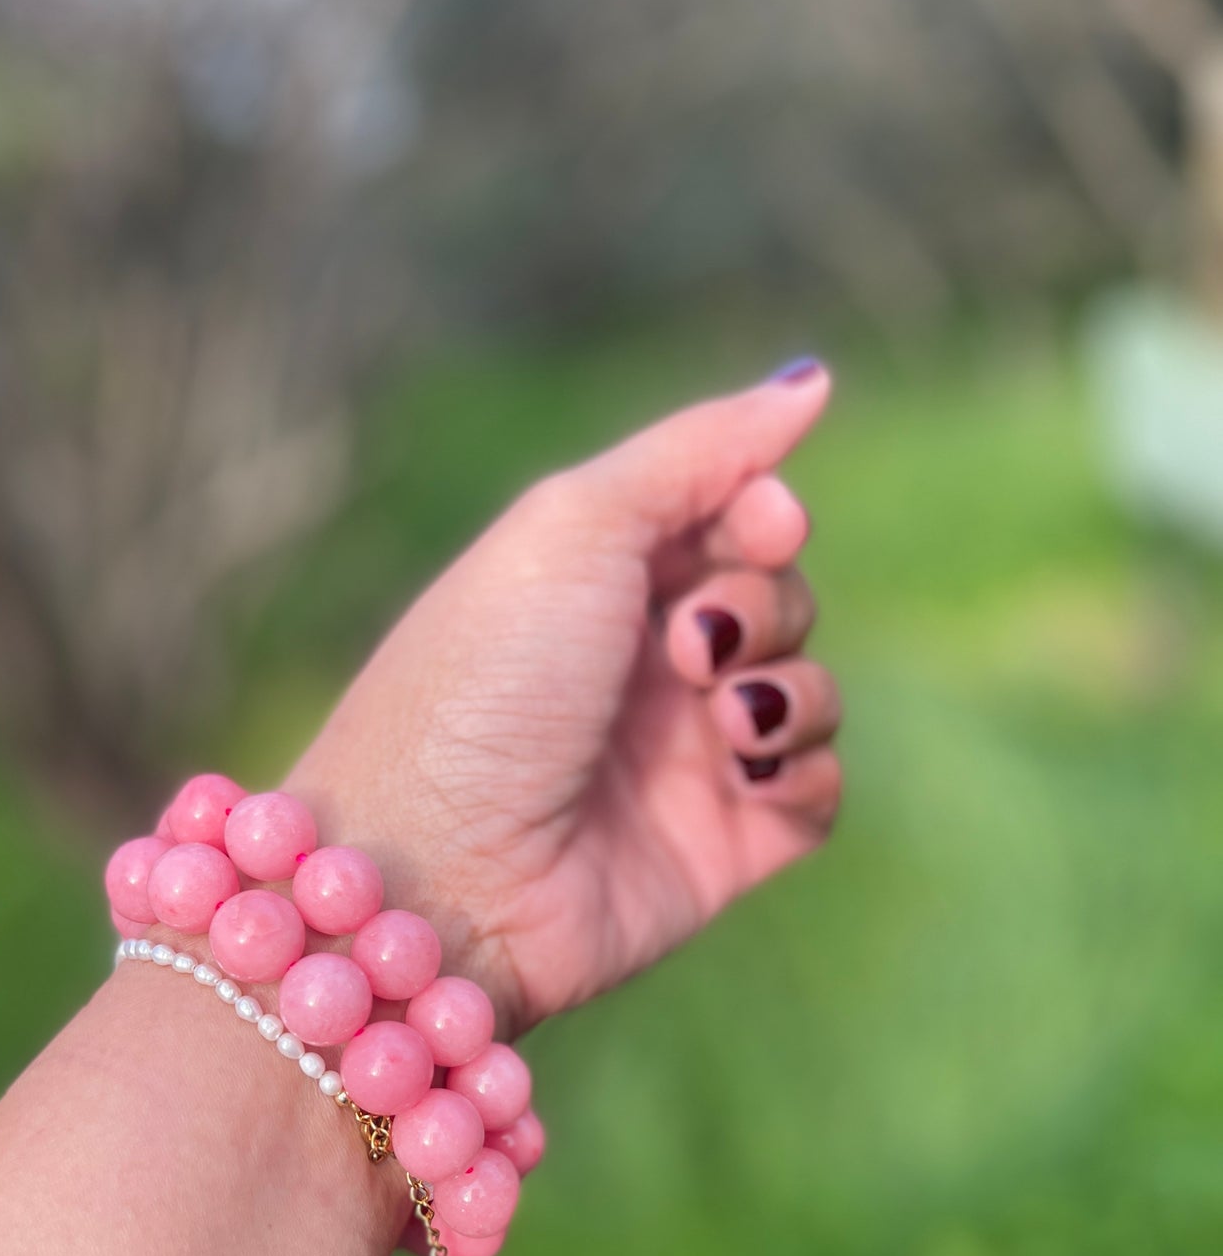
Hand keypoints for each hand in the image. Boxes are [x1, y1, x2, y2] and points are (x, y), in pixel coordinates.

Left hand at [287, 365, 841, 1036]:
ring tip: (723, 720)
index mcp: (595, 581)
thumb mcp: (573, 527)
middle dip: (760, 602)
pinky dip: (802, 769)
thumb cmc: (483, 687)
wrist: (439, 874)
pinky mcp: (723, 848)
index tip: (762, 522)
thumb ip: (698, 451)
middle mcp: (642, 664)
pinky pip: (816, 788)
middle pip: (779, 594)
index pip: (729, 514)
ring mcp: (684, 759)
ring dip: (790, 686)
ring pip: (809, 688)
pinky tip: (748, 775)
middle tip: (687, 645)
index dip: (764, 509)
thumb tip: (811, 381)